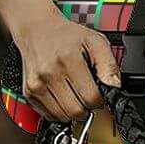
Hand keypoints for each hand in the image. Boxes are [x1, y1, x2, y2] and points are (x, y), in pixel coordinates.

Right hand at [15, 8, 120, 122]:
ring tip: (74, 94)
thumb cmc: (66, 35)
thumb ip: (110, 65)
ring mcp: (36, 83)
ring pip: (63, 116)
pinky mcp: (29, 91)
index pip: (91, 99)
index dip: (99, 100)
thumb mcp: (95, 41)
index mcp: (68, 60)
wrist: (35, 27)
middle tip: (86, 94)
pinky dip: (59, 111)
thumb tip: (115, 87)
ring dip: (73, 111)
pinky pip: (50, 115)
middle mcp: (49, 73)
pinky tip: (62, 97)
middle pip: (77, 111)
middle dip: (87, 107)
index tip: (98, 93)